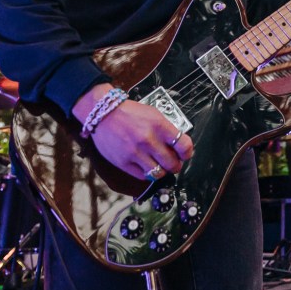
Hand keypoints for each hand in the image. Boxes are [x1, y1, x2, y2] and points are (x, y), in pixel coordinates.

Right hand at [72, 83, 193, 179]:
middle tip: (173, 163)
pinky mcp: (123, 162)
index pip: (184, 145)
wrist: (103, 114)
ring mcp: (135, 152)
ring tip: (160, 166)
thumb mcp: (153, 114)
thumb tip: (179, 146)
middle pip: (172, 164)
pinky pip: (143, 176)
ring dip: (162, 171)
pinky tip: (146, 165)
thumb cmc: (130, 113)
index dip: (187, 152)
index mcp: (159, 126)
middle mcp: (148, 140)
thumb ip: (167, 129)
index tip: (185, 154)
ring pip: (158, 173)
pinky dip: (147, 173)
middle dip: (176, 165)